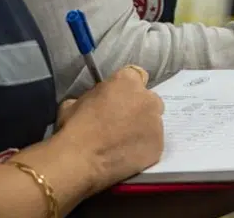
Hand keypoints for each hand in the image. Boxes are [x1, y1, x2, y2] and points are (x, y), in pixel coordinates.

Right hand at [55, 66, 163, 190]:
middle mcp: (148, 98)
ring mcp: (156, 124)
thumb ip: (94, 96)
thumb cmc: (75, 126)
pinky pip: (153, 144)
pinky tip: (128, 155)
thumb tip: (95, 103)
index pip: (136, 76)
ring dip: (142, 128)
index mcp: (128, 81)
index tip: (119, 99)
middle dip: (139, 108)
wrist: (79, 158)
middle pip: (149, 100)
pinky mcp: (158, 146)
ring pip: (153, 123)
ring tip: (123, 142)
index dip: (127, 89)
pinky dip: (143, 148)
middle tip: (122, 122)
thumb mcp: (77, 99)